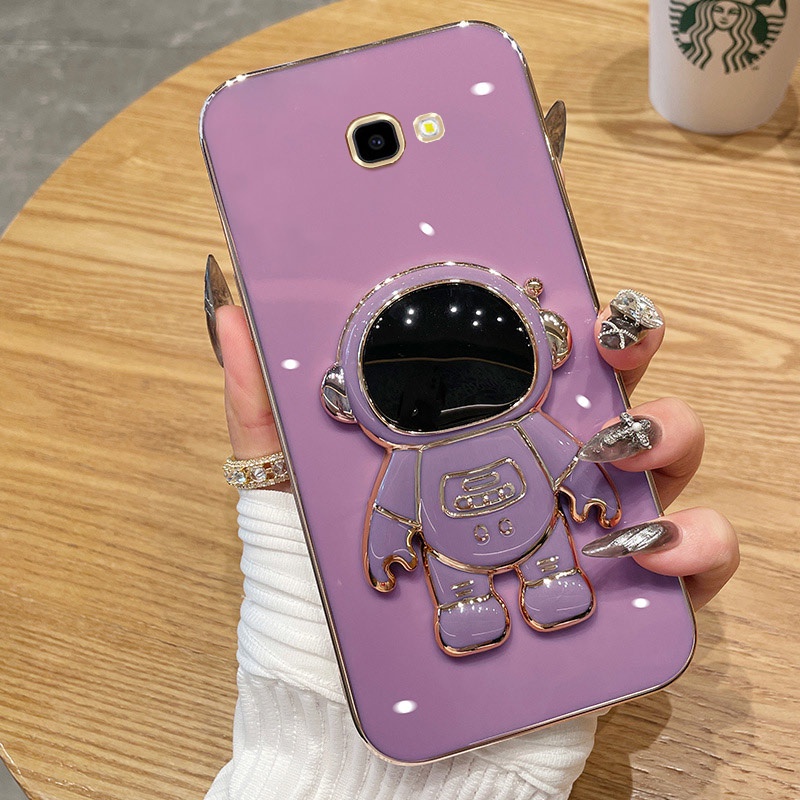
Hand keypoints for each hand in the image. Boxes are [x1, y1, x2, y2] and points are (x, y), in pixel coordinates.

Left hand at [207, 261, 737, 609]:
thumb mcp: (285, 502)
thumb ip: (263, 412)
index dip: (557, 314)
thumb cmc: (320, 618)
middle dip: (633, 354)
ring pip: (663, 469)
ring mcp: (581, 542)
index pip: (532, 362)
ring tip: (624, 450)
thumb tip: (231, 314)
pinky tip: (647, 549)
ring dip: (666, 441)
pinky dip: (692, 550)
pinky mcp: (617, 614)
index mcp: (469, 445)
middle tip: (614, 343)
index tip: (565, 287)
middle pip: (608, 392)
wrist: (352, 741)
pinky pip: (687, 573)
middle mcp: (536, 483)